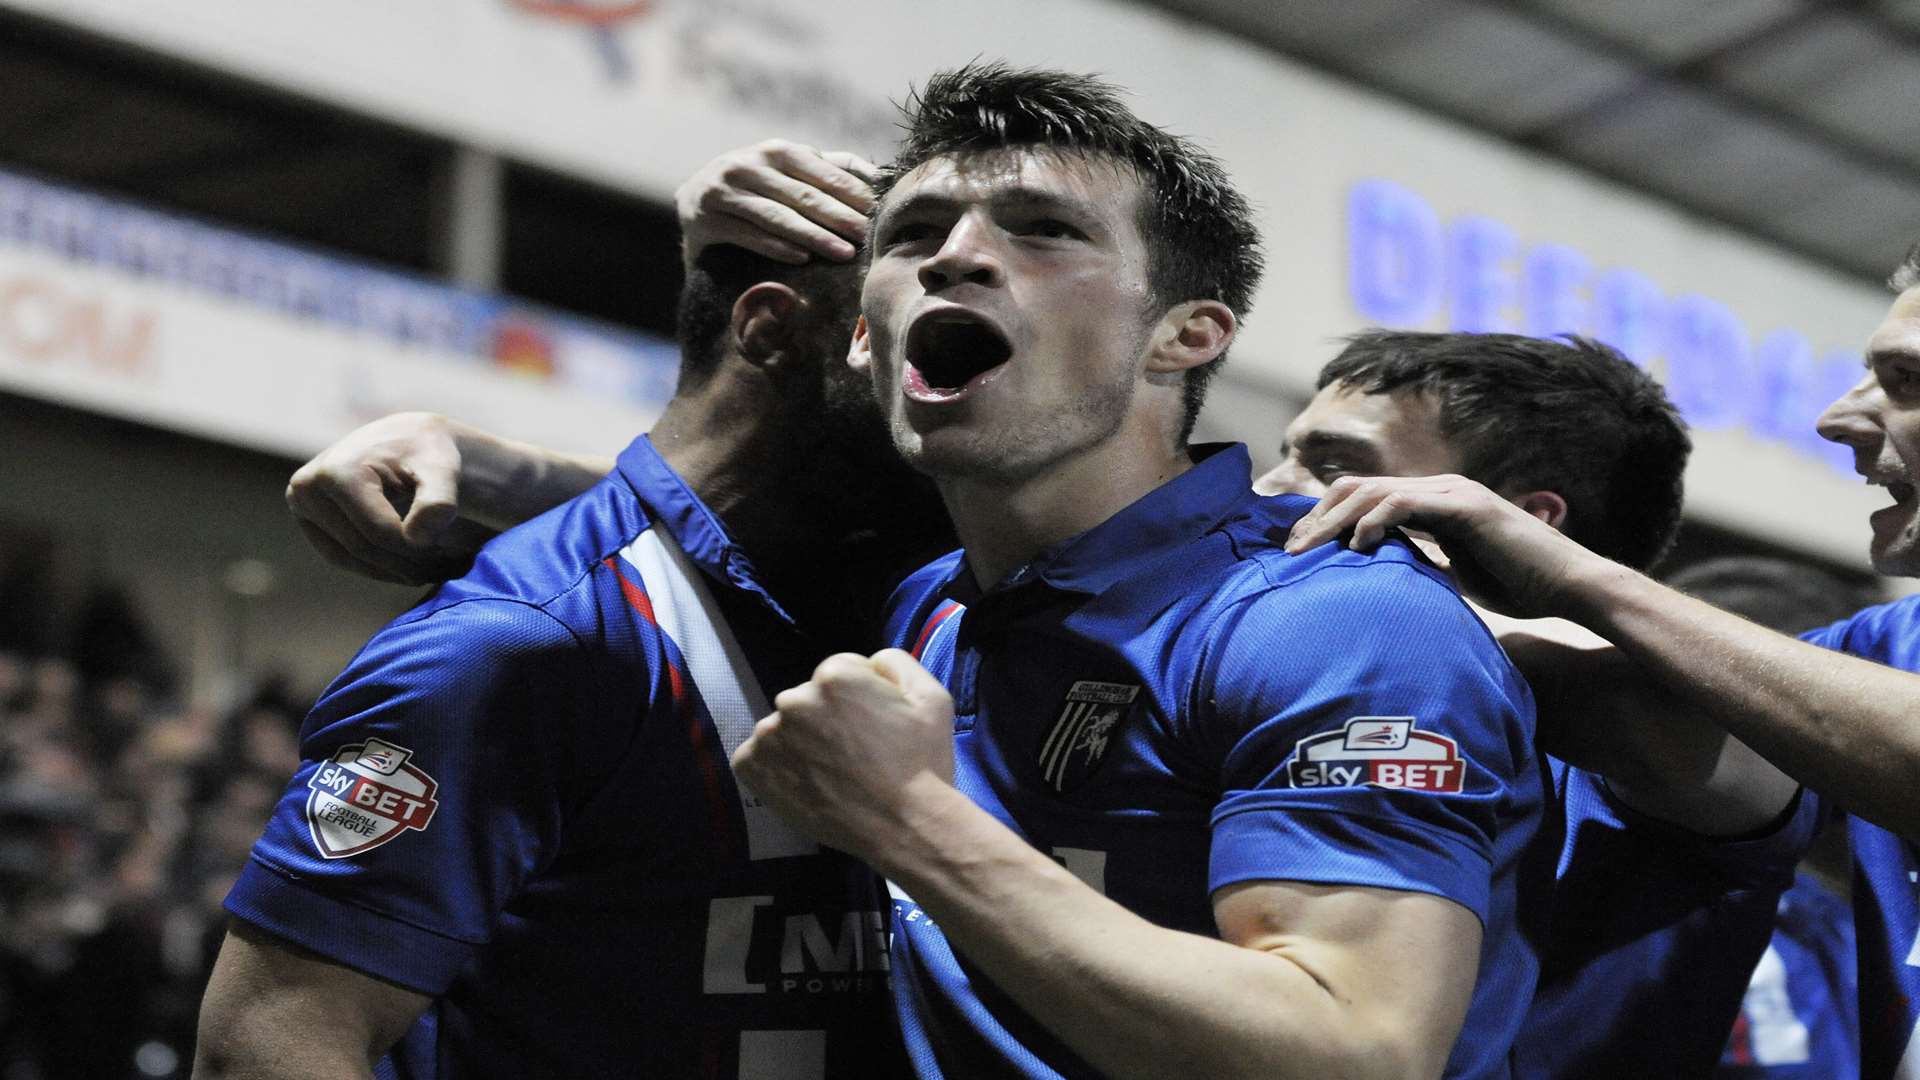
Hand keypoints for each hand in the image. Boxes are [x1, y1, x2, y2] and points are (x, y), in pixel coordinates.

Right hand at [286, 412, 488, 584]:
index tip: (451, 554)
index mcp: (337, 471)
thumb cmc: (427, 455)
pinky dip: (375, 567)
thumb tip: (418, 538)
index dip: (418, 550)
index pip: (379, 532)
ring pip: (349, 558)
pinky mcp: (307, 517)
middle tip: (446, 571)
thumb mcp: (442, 471)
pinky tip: (408, 568)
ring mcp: (300, 503)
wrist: (408, 440)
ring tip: (432, 571)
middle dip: (406, 565)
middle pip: (361, 547)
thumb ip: (438, 501)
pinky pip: (340, 556)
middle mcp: (307, 487)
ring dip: (392, 572)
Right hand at [676, 140, 876, 266]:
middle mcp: (747, 165)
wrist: (695, 203)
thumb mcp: (789, 171)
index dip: (853, 192)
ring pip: (777, 216)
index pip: (821, 172)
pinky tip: (802, 259)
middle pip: (803, 194)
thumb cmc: (757, 188)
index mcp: (775, 151)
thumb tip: (880, 175)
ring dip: (814, 235)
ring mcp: (724, 192)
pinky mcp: (707, 220)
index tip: (880, 213)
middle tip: (868, 236)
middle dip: (839, 216)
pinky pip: (748, 236)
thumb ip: (831, 169)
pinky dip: (776, 247)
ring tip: (843, 253)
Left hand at [732, 650, 955, 865]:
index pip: (839, 671)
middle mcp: (793, 699)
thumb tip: (869, 663)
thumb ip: (894, 662)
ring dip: (801, 742)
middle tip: (854, 754)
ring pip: (784, 728)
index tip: (873, 728)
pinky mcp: (750, 767)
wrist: (904, 827)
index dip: (860, 697)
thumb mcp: (931, 696)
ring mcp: (768, 735)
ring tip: (832, 773)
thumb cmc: (922, 762)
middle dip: (827, 718)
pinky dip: (776, 766)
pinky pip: (757, 755)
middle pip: (809, 699)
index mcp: (834, 674)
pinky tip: (807, 783)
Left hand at [1283, 474, 1602, 617]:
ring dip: (1333, 521)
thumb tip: (1386, 577)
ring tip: (1308, 551)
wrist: (1568, 588)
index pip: (1363, 498)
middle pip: (1357, 488)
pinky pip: (1405, 503)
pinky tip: (1358, 545)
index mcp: (1432, 503)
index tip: (1298, 551)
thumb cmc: (1517, 586)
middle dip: (1316, 518)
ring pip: (1373, 491)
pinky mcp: (1465, 507)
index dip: (1326, 521)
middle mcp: (1438, 489)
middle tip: (1289, 552)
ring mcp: (1452, 493)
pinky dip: (1374, 520)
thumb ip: (1421, 563)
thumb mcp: (1454, 574)